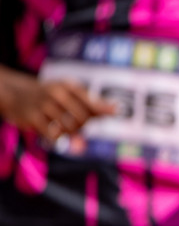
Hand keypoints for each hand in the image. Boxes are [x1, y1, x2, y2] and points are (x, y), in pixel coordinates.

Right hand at [0, 73, 116, 144]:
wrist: (15, 93)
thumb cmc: (51, 97)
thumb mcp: (70, 95)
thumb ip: (92, 105)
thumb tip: (117, 110)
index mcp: (68, 86)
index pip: (91, 101)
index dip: (104, 110)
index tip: (115, 112)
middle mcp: (57, 93)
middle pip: (83, 118)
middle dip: (83, 126)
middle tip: (76, 126)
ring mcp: (44, 105)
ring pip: (70, 128)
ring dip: (70, 134)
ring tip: (62, 128)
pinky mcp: (33, 117)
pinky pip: (54, 135)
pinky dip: (58, 139)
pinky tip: (54, 134)